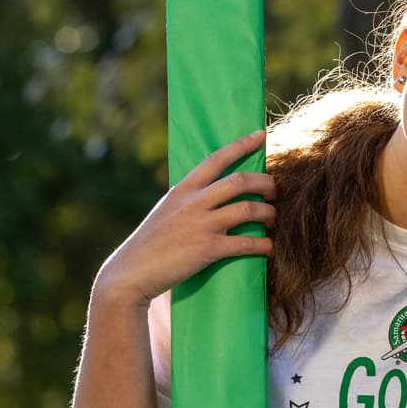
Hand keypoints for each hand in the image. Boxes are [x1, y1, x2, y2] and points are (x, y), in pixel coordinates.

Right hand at [93, 129, 275, 308]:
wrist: (131, 272)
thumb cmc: (151, 243)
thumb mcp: (167, 211)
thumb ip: (188, 200)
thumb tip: (212, 193)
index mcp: (183, 189)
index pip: (216, 158)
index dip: (241, 145)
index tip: (260, 135)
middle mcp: (193, 202)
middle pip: (240, 181)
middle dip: (265, 183)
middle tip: (275, 191)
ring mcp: (201, 224)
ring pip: (248, 209)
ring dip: (268, 214)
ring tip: (273, 219)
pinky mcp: (207, 249)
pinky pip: (246, 243)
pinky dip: (263, 245)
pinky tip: (269, 248)